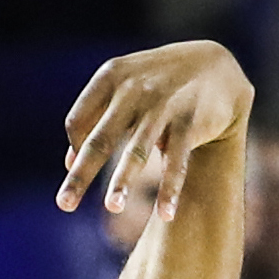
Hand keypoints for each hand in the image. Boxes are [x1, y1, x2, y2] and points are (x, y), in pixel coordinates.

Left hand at [57, 41, 252, 218]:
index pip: (77, 121)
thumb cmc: (155, 83)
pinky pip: (177, 160)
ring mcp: (163, 106)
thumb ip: (93, 120)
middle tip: (64, 205)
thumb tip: (68, 164)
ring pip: (137, 150)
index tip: (77, 165)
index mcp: (109, 78)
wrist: (215, 64)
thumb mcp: (120, 90)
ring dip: (123, 180)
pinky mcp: (191, 121)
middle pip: (99, 140)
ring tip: (112, 208)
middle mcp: (133, 90)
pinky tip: (165, 214)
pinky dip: (170, 188)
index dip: (75, 147)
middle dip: (81, 175)